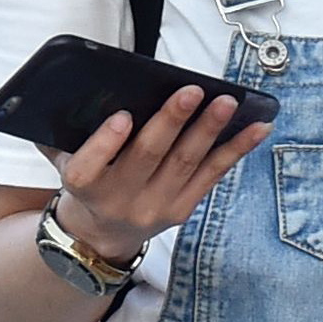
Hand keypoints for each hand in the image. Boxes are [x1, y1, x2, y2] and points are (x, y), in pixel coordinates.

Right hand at [53, 86, 269, 261]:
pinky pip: (212, 174)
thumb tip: (74, 88)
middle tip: (192, 92)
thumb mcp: (65, 160)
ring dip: (209, 129)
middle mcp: (119, 199)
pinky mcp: (182, 209)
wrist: (101, 233)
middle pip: (147, 156)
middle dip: (171, 121)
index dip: (105, 142)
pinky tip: (258, 128)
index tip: (122, 117)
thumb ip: (65, 133)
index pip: (88, 168)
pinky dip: (236, 149)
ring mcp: (155, 207)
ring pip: (186, 163)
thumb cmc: (88, 181)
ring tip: (227, 102)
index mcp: (83, 185)